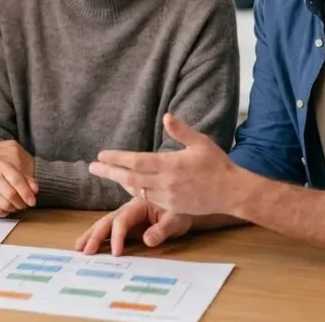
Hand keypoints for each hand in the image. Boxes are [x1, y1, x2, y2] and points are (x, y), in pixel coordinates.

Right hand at [0, 160, 38, 217]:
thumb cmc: (11, 179)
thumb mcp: (23, 176)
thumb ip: (30, 182)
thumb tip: (34, 190)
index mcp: (1, 165)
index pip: (16, 180)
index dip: (26, 192)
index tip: (32, 201)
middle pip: (10, 194)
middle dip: (21, 203)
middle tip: (25, 204)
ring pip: (5, 205)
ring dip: (14, 208)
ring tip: (16, 205)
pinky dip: (6, 213)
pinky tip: (7, 208)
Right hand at [75, 197, 191, 255]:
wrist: (182, 204)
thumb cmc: (179, 211)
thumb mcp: (175, 219)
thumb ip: (161, 230)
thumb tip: (147, 241)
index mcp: (138, 205)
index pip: (122, 221)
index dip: (117, 237)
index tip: (116, 254)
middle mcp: (127, 209)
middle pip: (107, 221)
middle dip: (95, 236)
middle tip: (86, 252)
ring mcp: (124, 216)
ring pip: (103, 224)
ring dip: (90, 235)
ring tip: (77, 248)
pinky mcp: (124, 224)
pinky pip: (107, 229)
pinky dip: (95, 236)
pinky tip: (85, 244)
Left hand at [87, 113, 243, 215]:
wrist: (233, 193)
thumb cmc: (217, 165)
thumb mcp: (200, 143)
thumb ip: (181, 131)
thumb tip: (166, 116)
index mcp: (171, 164)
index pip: (136, 161)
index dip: (116, 158)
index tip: (101, 154)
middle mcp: (166, 182)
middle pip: (129, 177)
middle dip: (108, 171)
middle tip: (92, 166)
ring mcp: (168, 197)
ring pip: (136, 189)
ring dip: (120, 181)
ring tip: (107, 172)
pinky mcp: (172, 208)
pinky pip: (147, 199)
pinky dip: (135, 191)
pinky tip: (128, 184)